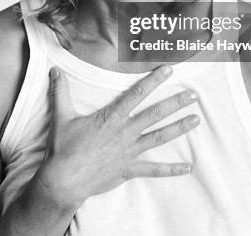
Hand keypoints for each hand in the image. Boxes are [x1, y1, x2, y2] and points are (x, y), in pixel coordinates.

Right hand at [33, 65, 199, 209]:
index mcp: (112, 117)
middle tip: (194, 95)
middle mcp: (125, 132)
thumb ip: (60, 91)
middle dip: (176, 103)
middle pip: (155, 114)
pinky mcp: (128, 168)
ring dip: (179, 128)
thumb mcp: (61, 116)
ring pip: (159, 137)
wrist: (64, 180)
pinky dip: (171, 169)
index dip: (153, 80)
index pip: (137, 94)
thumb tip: (55, 71)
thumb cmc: (63, 148)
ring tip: (196, 120)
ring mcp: (129, 151)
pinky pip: (153, 169)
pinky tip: (187, 168)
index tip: (168, 70)